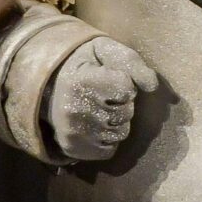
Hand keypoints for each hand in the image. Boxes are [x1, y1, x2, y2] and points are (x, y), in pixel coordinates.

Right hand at [47, 36, 157, 162]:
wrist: (49, 85)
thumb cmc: (84, 65)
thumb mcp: (105, 51)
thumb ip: (131, 62)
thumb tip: (152, 85)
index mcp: (82, 82)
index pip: (128, 90)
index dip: (125, 83)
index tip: (109, 78)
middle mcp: (75, 111)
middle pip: (126, 113)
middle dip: (122, 103)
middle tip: (103, 95)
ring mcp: (73, 133)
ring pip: (120, 133)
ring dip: (117, 122)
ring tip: (98, 109)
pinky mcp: (73, 150)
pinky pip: (110, 149)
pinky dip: (107, 139)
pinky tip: (94, 125)